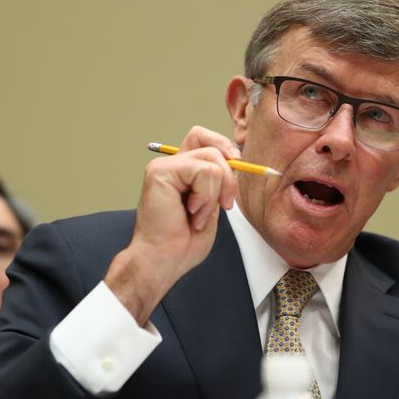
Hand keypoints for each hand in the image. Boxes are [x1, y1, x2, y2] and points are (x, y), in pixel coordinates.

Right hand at [105, 126, 240, 324]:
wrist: (163, 261)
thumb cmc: (182, 243)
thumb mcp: (211, 206)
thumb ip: (219, 182)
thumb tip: (237, 160)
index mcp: (182, 172)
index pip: (204, 137)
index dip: (225, 147)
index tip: (237, 166)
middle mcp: (172, 165)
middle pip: (213, 145)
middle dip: (229, 176)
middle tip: (225, 204)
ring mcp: (164, 166)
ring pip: (213, 160)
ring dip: (215, 194)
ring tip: (198, 216)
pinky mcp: (160, 171)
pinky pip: (204, 171)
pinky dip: (206, 197)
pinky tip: (191, 212)